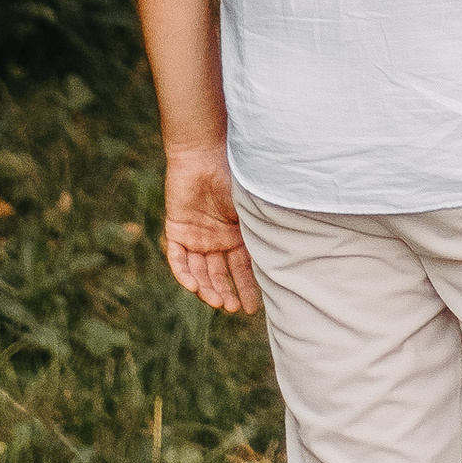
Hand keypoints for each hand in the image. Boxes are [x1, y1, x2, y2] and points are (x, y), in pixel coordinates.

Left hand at [162, 142, 260, 315]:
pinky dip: (184, 275)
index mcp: (237, 233)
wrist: (204, 153)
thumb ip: (260, 230)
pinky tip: (194, 287)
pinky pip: (178, 259)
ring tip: (219, 303)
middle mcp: (216, 239)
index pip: (243, 267)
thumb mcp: (251, 209)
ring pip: (199, 272)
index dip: (248, 288)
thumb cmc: (234, 176)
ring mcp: (196, 236)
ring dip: (208, 289)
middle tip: (235, 308)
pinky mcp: (176, 230)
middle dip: (228, 293)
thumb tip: (285, 257)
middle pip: (221, 274)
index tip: (254, 309)